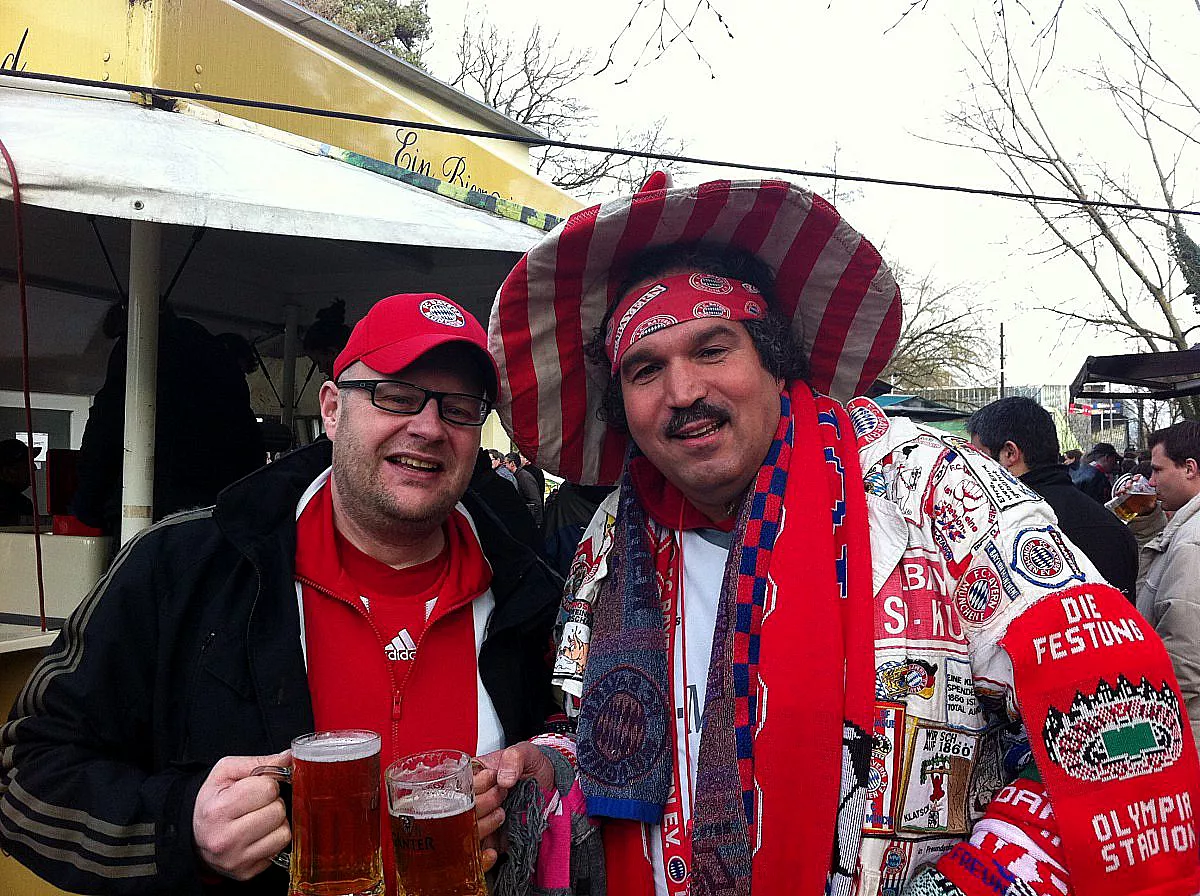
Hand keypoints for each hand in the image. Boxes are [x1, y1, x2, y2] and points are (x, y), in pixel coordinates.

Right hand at [193, 752, 291, 880]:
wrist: (194, 835)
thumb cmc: (212, 801)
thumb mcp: (226, 773)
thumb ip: (259, 762)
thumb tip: (289, 757)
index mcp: (218, 811)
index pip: (268, 789)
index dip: (267, 784)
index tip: (255, 788)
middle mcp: (225, 840)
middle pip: (277, 811)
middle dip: (272, 803)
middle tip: (256, 805)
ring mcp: (236, 859)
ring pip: (284, 832)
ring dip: (276, 822)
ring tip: (258, 819)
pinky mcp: (247, 872)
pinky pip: (280, 849)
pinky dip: (273, 839)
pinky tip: (258, 835)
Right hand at [472, 743, 555, 872]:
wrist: (550, 785)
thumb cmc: (532, 765)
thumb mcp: (525, 752)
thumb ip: (514, 758)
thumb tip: (504, 779)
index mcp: (472, 777)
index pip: (459, 786)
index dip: (476, 787)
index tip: (496, 782)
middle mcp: (471, 800)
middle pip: (460, 810)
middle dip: (482, 804)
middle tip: (503, 795)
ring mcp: (480, 821)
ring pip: (467, 832)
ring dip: (484, 825)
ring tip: (503, 813)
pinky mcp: (491, 838)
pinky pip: (479, 851)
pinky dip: (483, 854)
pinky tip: (494, 849)